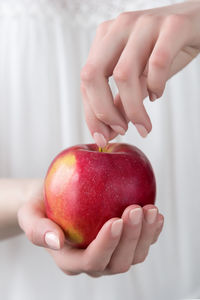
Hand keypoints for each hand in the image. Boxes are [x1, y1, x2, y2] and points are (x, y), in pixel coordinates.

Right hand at [18, 183, 163, 276]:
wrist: (53, 200)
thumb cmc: (40, 206)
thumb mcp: (29, 214)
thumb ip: (37, 230)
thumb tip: (56, 240)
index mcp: (70, 260)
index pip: (92, 260)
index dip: (106, 244)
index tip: (115, 220)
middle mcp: (93, 262)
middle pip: (118, 262)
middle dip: (131, 238)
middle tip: (135, 208)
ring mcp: (110, 253)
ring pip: (134, 256)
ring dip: (146, 235)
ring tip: (151, 209)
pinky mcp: (122, 242)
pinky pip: (141, 244)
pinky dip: (152, 232)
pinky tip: (156, 215)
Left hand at [81, 1, 199, 145]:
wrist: (197, 23)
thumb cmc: (165, 50)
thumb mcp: (137, 77)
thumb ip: (121, 101)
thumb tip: (110, 130)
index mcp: (105, 39)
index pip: (86, 81)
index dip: (92, 114)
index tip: (103, 137)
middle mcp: (119, 28)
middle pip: (93, 74)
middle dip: (104, 112)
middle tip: (121, 130)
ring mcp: (144, 24)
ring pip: (124, 74)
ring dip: (133, 109)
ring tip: (143, 124)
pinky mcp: (171, 26)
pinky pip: (157, 63)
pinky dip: (156, 86)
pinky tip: (157, 94)